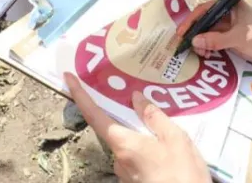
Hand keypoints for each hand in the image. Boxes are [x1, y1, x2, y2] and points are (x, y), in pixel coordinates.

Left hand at [65, 73, 210, 182]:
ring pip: (127, 145)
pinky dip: (145, 150)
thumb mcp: (176, 139)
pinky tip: (164, 151)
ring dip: (139, 136)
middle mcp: (118, 159)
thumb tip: (136, 97)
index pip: (94, 115)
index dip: (80, 96)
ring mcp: (124, 174)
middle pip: (114, 129)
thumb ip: (154, 117)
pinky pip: (135, 159)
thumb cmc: (183, 174)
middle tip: (138, 103)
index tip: (68, 78)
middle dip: (125, 117)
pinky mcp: (133, 182)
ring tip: (164, 131)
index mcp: (124, 144)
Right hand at [175, 0, 251, 71]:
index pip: (206, 9)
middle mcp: (229, 15)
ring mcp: (230, 28)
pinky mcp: (232, 40)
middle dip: (194, 32)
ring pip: (208, 33)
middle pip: (205, 21)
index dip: (192, 20)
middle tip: (183, 44)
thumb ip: (216, 39)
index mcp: (231, 6)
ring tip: (197, 53)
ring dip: (201, 42)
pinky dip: (208, 48)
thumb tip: (194, 41)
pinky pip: (214, 42)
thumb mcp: (239, 38)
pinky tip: (206, 55)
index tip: (182, 32)